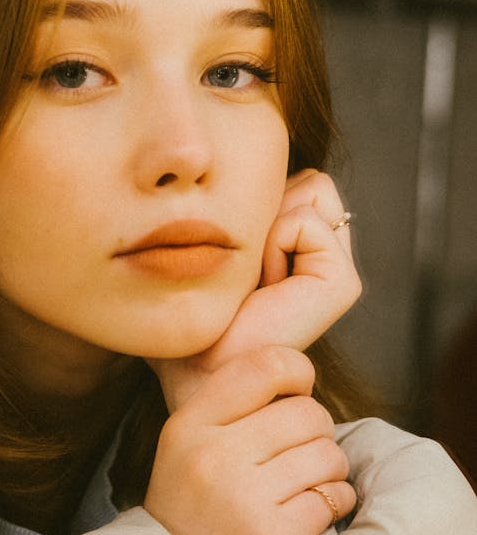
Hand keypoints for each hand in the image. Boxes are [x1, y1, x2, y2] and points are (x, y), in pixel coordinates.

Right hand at [144, 346, 355, 534]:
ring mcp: (241, 498)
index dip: (297, 374)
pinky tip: (311, 517)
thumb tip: (296, 376)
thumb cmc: (189, 517)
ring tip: (303, 491)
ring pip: (327, 456)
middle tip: (299, 460)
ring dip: (329, 474)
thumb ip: (229, 411)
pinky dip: (334, 506)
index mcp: (188, 426)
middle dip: (317, 436)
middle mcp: (211, 455)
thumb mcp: (184, 451)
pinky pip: (332, 500)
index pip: (264, 365)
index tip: (298, 394)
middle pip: (307, 414)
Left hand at [152, 170, 361, 410]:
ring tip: (252, 279)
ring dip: (265, 226)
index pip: (292, 177)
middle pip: (304, 177)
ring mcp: (338, 271)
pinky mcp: (342, 283)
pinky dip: (273, 243)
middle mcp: (325, 258)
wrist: (197, 370)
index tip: (231, 257)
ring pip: (310, 187)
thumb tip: (238, 163)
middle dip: (263, 208)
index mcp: (299, 249)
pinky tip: (264, 288)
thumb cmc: (192, 318)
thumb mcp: (210, 248)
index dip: (252, 201)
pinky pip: (304, 220)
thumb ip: (234, 207)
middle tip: (243, 269)